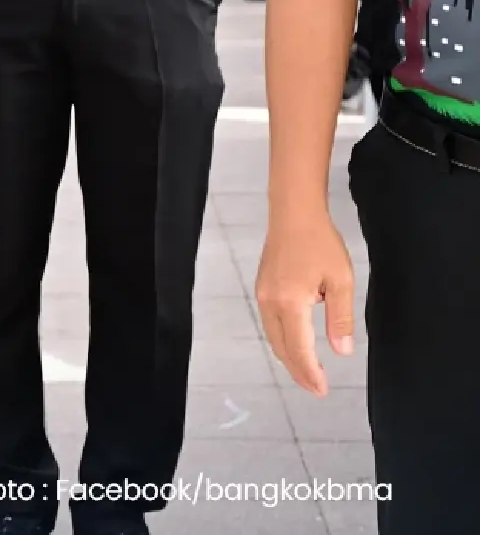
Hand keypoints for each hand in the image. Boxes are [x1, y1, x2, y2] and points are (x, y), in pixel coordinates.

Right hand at [256, 211, 354, 396]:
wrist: (293, 215)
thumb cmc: (321, 244)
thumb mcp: (342, 281)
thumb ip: (340, 319)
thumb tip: (341, 352)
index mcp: (291, 303)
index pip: (299, 348)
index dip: (310, 372)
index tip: (322, 390)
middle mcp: (270, 303)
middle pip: (281, 347)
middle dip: (298, 371)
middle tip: (316, 388)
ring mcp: (262, 296)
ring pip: (273, 337)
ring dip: (289, 357)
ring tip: (307, 372)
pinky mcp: (262, 289)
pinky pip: (270, 324)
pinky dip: (283, 341)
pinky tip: (295, 344)